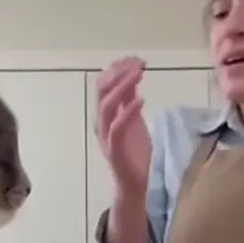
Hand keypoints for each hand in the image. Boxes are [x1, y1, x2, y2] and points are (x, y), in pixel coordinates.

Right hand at [95, 57, 151, 197]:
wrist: (134, 183)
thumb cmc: (134, 153)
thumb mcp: (134, 120)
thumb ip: (129, 100)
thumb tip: (132, 75)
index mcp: (106, 115)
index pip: (104, 85)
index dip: (117, 69)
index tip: (136, 59)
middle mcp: (102, 123)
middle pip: (102, 91)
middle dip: (118, 73)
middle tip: (138, 63)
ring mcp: (106, 136)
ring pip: (106, 106)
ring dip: (122, 86)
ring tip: (138, 74)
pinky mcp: (114, 150)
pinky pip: (117, 128)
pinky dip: (127, 113)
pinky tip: (141, 100)